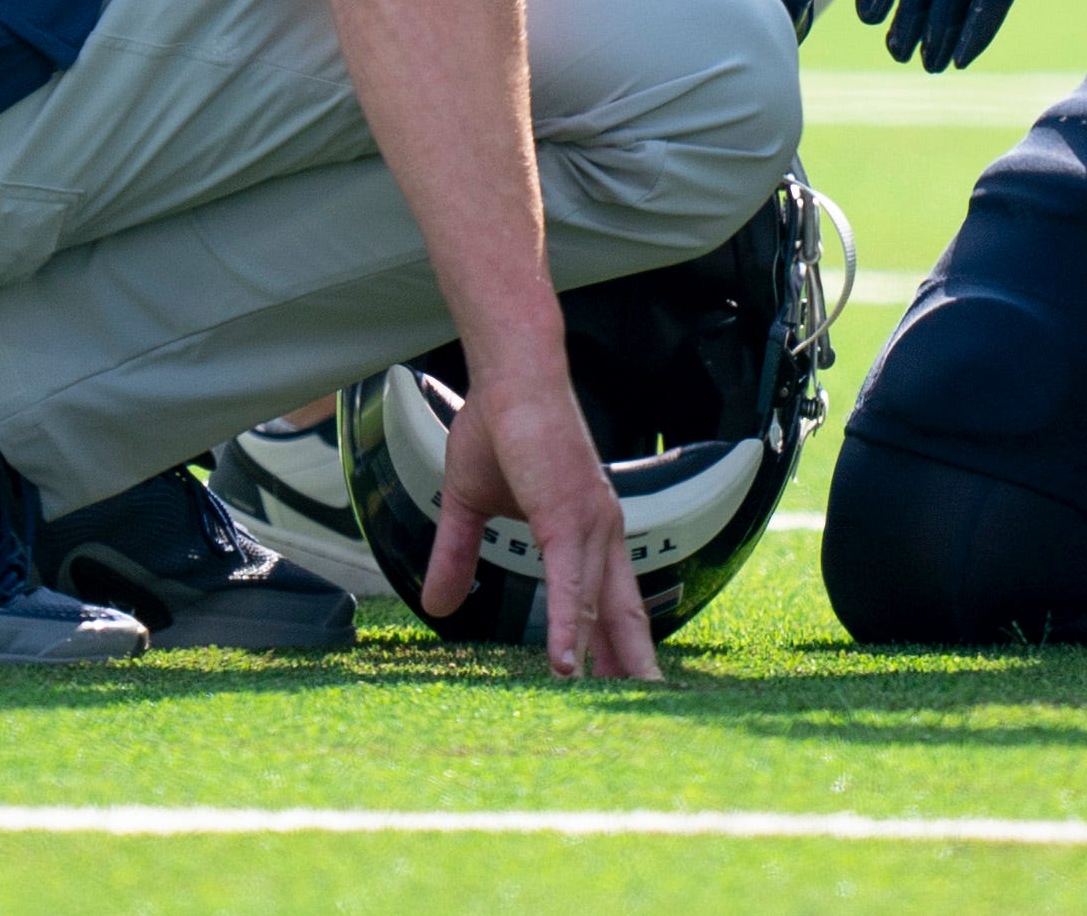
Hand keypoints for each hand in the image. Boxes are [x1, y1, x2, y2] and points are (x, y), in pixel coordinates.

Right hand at [426, 364, 657, 681]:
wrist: (509, 377)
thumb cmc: (496, 429)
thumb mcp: (470, 506)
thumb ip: (457, 557)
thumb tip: (436, 608)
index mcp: (587, 526)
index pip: (607, 596)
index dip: (615, 641)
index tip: (622, 683)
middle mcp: (600, 531)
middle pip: (624, 612)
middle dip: (634, 663)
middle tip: (650, 708)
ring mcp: (589, 526)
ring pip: (602, 608)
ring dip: (610, 662)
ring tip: (622, 708)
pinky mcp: (567, 518)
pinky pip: (569, 586)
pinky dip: (569, 627)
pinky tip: (566, 666)